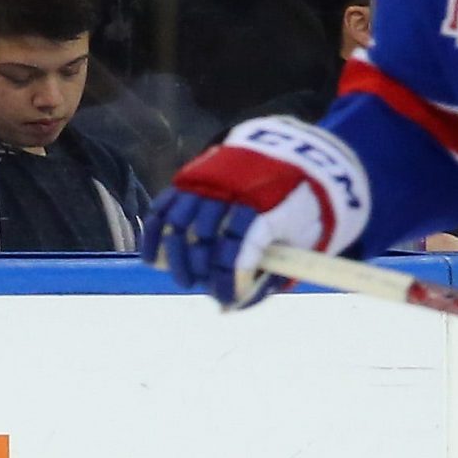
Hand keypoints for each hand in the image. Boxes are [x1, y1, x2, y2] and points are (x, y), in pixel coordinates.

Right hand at [140, 117, 371, 306]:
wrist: (294, 151)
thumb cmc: (299, 205)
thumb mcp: (303, 236)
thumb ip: (273, 272)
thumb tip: (229, 306)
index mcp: (267, 203)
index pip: (239, 250)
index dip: (229, 280)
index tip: (227, 299)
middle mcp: (233, 188)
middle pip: (204, 239)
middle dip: (203, 272)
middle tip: (209, 289)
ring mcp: (209, 180)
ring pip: (179, 225)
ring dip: (178, 259)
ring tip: (186, 280)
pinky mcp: (190, 177)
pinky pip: (163, 207)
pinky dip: (154, 235)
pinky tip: (154, 259)